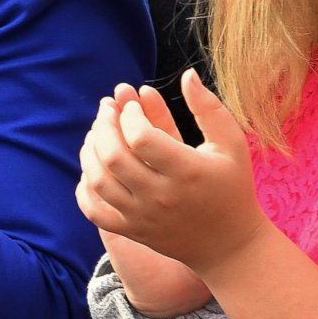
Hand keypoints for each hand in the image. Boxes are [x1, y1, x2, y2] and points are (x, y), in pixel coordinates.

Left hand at [76, 71, 268, 277]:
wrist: (230, 244)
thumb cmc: (232, 186)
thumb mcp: (231, 144)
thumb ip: (208, 108)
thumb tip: (186, 74)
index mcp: (188, 171)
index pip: (142, 138)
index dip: (129, 115)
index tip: (131, 104)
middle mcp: (162, 196)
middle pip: (113, 157)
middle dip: (103, 126)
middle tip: (105, 110)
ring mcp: (144, 216)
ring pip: (99, 181)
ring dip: (89, 151)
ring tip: (97, 132)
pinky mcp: (132, 231)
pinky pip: (93, 211)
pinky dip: (84, 187)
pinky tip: (93, 167)